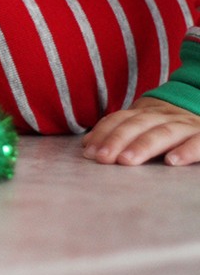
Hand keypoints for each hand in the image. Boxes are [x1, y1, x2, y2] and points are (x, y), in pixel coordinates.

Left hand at [83, 96, 199, 165]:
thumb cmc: (170, 125)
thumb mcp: (145, 124)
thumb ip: (118, 132)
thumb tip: (87, 145)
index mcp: (147, 112)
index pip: (121, 119)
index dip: (103, 133)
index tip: (89, 152)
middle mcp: (165, 115)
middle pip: (138, 124)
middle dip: (117, 140)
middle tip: (103, 158)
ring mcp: (187, 124)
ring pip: (164, 132)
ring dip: (143, 145)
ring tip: (127, 161)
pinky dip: (186, 150)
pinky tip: (172, 161)